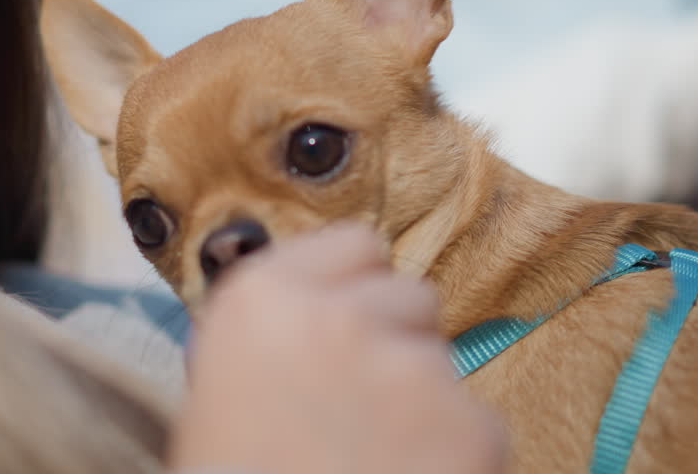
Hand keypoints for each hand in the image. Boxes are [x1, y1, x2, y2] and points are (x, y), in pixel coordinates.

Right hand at [171, 223, 506, 473]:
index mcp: (263, 299)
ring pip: (444, 364)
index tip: (349, 327)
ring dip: (425, 404)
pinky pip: (477, 423)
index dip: (357, 289)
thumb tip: (328, 314)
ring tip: (381, 463)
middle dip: (398, 342)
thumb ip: (280, 336)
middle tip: (366, 411)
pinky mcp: (472, 426)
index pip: (356, 245)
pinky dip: (456, 456)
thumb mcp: (220, 393)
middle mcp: (340, 316)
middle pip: (412, 297)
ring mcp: (411, 367)